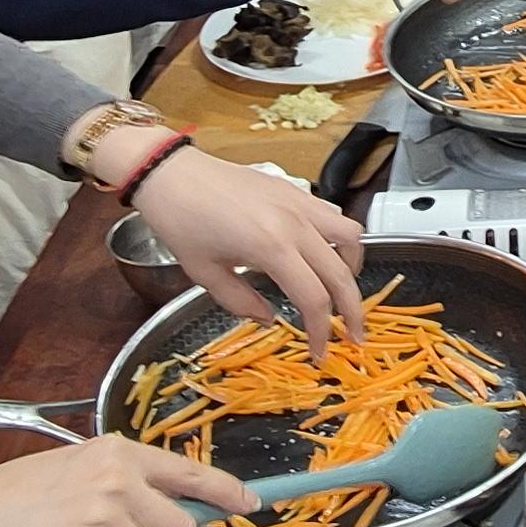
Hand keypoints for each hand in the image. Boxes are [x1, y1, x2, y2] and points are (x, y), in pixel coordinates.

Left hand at [122, 141, 368, 343]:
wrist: (173, 173)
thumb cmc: (182, 223)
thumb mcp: (204, 274)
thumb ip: (241, 302)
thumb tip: (269, 319)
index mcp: (271, 249)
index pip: (313, 299)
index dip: (321, 332)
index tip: (319, 352)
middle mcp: (295, 225)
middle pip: (340, 274)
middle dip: (351, 310)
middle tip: (353, 335)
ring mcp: (299, 203)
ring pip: (350, 237)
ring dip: (352, 267)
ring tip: (341, 287)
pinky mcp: (295, 190)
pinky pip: (333, 215)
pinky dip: (338, 237)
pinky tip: (322, 251)